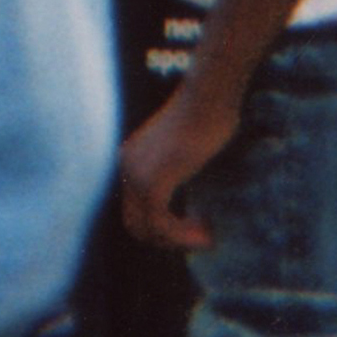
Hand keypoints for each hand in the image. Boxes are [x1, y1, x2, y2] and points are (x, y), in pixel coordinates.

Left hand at [113, 78, 241, 249]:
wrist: (208, 95)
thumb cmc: (208, 113)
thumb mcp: (187, 145)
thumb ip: (180, 165)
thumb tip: (193, 182)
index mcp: (131, 159)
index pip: (136, 209)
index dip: (164, 227)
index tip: (197, 225)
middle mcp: (127, 168)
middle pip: (136, 224)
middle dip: (168, 239)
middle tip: (201, 237)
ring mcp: (137, 176)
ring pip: (148, 229)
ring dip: (179, 240)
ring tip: (207, 237)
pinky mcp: (153, 182)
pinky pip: (161, 224)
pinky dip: (183, 235)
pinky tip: (207, 231)